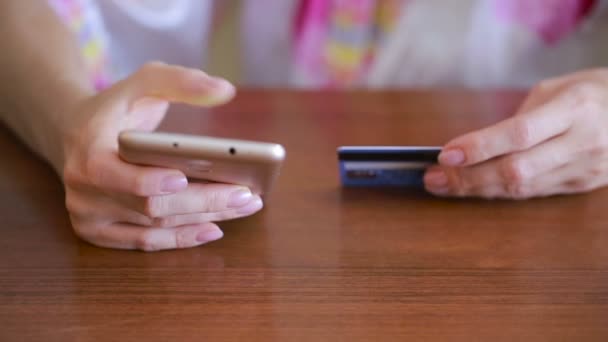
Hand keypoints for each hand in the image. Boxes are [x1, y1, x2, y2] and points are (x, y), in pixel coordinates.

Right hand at [61, 62, 262, 250]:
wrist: (77, 136)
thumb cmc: (117, 108)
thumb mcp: (143, 83)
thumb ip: (180, 82)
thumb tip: (224, 90)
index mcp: (87, 150)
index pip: (112, 173)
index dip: (147, 180)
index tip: (184, 178)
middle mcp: (83, 190)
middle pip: (149, 206)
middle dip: (201, 201)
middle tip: (246, 194)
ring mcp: (89, 217)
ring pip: (154, 227)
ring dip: (203, 219)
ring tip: (245, 206)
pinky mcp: (100, 234)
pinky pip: (146, 243)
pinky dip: (182, 238)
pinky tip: (215, 228)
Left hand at [424, 69, 607, 198]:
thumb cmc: (590, 92)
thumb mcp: (555, 89)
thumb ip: (519, 118)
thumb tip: (476, 146)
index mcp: (576, 108)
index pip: (520, 134)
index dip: (480, 146)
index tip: (446, 154)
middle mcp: (583, 142)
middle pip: (517, 170)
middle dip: (469, 177)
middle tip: (434, 177)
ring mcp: (585, 169)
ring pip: (522, 188)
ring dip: (477, 189)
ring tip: (444, 184)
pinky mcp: (582, 187)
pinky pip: (532, 193)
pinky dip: (499, 191)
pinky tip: (474, 187)